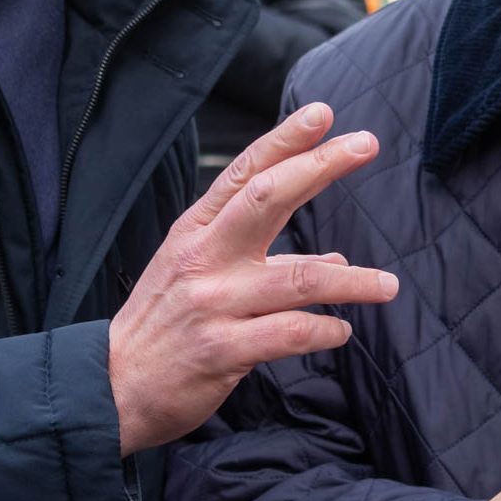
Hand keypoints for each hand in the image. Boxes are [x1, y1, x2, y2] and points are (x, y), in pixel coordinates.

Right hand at [107, 102, 395, 453]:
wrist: (111, 388)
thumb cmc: (163, 326)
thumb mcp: (200, 277)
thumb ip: (265, 263)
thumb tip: (333, 262)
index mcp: (195, 231)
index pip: (245, 172)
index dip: (285, 140)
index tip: (323, 113)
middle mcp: (203, 257)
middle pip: (268, 198)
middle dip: (320, 166)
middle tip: (367, 143)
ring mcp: (213, 303)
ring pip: (299, 279)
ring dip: (353, 282)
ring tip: (388, 285)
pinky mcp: (222, 350)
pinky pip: (290, 334)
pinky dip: (325, 330)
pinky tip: (341, 331)